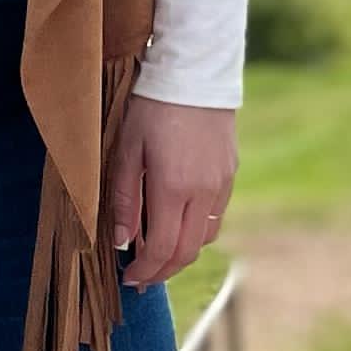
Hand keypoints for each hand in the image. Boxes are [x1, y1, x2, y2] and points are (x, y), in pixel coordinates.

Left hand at [107, 91, 236, 290]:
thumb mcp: (126, 150)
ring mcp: (222, 184)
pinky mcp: (230, 173)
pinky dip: (196, 229)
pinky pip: (215, 215)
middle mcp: (204, 192)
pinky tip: (178, 222)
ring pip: (205, 236)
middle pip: (188, 252)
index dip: (145, 270)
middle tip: (143, 278)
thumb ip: (124, 199)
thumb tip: (121, 241)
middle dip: (164, 271)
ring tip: (157, 252)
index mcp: (174, 188)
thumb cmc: (151, 107)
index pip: (163, 249)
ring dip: (181, 252)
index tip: (130, 279)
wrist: (194, 71)